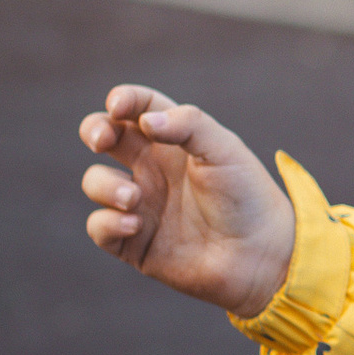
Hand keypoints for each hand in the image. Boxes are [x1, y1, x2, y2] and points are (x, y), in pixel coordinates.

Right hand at [79, 85, 296, 317]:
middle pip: (104, 136)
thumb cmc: (247, 197)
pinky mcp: (134, 242)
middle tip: (101, 140)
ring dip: (105, 185)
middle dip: (94, 130)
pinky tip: (136, 224)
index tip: (118, 105)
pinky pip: (99, 227)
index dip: (123, 99)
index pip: (138, 107)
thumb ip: (188, 125)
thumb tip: (144, 122)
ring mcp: (141, 205)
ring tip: (135, 198)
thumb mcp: (225, 150)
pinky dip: (108, 222)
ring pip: (96, 182)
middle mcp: (153, 169)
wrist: (259, 255)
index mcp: (174, 141)